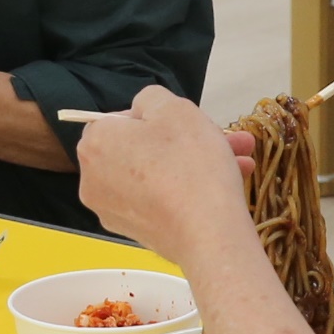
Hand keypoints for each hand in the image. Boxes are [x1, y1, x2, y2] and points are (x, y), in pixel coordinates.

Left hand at [73, 86, 254, 265]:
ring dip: (195, 163)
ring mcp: (113, 211)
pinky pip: (160, 199)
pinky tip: (228, 183)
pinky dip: (187, 189)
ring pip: (156, 174)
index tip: (184, 125)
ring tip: (240, 160)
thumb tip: (143, 111)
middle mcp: (93, 180)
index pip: (119, 119)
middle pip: (141, 148)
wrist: (208, 234)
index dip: (155, 118)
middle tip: (225, 139)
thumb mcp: (175, 109)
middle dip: (186, 140)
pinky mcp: (137, 233)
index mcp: (95, 144)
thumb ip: (151, 98)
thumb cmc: (189, 164)